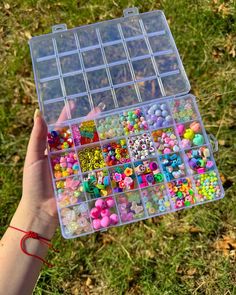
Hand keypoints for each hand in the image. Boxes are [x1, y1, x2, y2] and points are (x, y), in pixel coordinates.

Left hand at [12, 103, 104, 238]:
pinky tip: (110, 147)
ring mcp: (76, 165)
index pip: (60, 128)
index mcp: (52, 148)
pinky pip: (93, 163)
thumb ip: (37, 137)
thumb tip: (37, 113)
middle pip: (78, 135)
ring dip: (98, 136)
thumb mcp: (33, 158)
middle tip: (99, 110)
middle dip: (88, 122)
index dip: (67, 115)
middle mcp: (66, 154)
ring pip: (88, 147)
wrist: (41, 209)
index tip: (73, 103)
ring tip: (108, 124)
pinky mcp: (83, 175)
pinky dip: (101, 156)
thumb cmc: (33, 183)